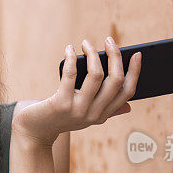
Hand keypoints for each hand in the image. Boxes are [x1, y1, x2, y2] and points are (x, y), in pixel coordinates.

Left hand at [12, 37, 141, 146]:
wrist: (35, 131)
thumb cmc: (60, 118)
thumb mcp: (85, 116)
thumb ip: (106, 111)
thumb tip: (129, 106)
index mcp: (103, 115)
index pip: (127, 92)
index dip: (134, 72)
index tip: (137, 54)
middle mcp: (94, 114)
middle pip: (115, 80)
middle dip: (115, 56)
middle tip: (109, 41)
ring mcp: (78, 110)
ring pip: (96, 75)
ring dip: (93, 53)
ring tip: (86, 42)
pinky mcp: (60, 103)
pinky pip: (71, 75)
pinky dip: (72, 58)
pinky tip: (69, 49)